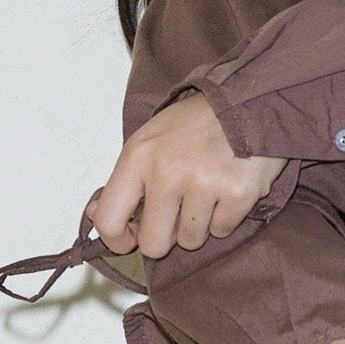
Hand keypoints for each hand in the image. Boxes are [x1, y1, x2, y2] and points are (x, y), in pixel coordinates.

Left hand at [86, 91, 288, 258]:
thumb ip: (124, 181)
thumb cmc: (195, 124)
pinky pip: (222, 230)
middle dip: (166, 238)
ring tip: (208, 192)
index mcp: (138, 157)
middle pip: (154, 243)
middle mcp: (167, 172)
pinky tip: (227, 189)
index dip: (118, 240)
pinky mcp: (237, 193)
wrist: (249, 100)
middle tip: (179, 217)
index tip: (131, 239)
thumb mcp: (148, 140)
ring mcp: (204, 184)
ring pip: (191, 241)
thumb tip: (95, 215)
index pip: (109, 220)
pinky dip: (225, 217)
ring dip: (199, 224)